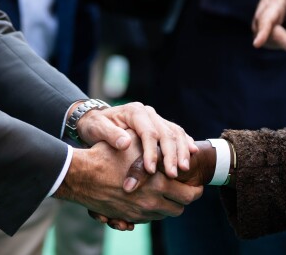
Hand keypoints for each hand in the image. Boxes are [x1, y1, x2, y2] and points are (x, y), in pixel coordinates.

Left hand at [74, 102, 196, 178]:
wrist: (96, 120)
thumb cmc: (94, 126)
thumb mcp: (95, 128)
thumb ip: (109, 134)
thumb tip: (125, 143)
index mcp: (134, 111)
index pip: (148, 132)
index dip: (152, 152)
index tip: (152, 170)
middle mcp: (148, 113)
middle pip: (166, 132)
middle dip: (171, 155)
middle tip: (174, 174)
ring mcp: (156, 118)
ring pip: (175, 132)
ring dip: (182, 151)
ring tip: (185, 169)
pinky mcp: (161, 125)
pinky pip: (177, 133)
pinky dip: (185, 143)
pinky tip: (192, 155)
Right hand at [93, 141, 214, 231]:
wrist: (81, 176)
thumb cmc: (108, 155)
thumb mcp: (135, 142)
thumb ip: (154, 144)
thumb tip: (170, 141)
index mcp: (159, 184)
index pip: (190, 194)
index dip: (196, 188)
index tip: (196, 183)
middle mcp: (152, 202)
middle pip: (180, 208)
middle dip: (185, 199)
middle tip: (186, 190)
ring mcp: (139, 213)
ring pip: (165, 215)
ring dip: (169, 205)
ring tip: (167, 193)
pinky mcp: (127, 217)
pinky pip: (149, 218)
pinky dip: (153, 210)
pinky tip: (150, 198)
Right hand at [251, 0, 285, 60]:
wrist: (278, 0)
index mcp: (270, 8)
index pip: (266, 22)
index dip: (262, 33)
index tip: (257, 43)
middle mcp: (261, 20)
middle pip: (274, 38)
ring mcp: (260, 31)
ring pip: (277, 43)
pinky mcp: (262, 38)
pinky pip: (277, 44)